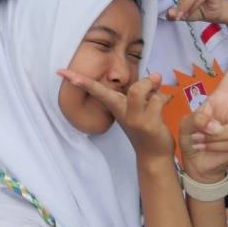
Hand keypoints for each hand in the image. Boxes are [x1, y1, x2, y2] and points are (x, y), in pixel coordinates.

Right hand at [56, 68, 174, 160]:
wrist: (154, 155)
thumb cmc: (145, 127)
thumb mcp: (137, 107)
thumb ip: (144, 90)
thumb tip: (156, 76)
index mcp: (115, 105)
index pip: (95, 90)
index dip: (78, 80)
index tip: (60, 72)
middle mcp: (122, 112)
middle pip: (123, 90)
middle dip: (143, 81)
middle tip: (156, 76)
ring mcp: (134, 119)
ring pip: (141, 91)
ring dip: (155, 87)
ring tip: (160, 90)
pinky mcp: (147, 125)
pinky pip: (158, 101)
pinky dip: (165, 99)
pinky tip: (167, 104)